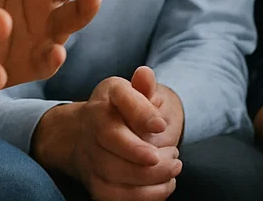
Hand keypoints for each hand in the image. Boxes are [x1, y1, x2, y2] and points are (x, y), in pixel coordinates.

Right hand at [48, 73, 183, 200]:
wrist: (86, 135)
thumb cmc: (117, 111)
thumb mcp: (130, 92)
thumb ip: (143, 87)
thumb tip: (145, 74)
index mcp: (106, 100)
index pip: (121, 101)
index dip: (142, 114)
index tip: (162, 125)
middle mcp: (92, 128)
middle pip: (116, 144)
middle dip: (150, 157)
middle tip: (176, 158)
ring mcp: (90, 158)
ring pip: (115, 175)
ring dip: (150, 179)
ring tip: (172, 170)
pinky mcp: (94, 184)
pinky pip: (114, 198)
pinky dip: (143, 197)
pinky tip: (163, 186)